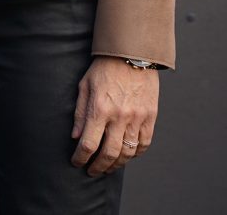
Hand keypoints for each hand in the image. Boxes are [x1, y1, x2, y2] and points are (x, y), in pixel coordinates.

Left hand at [72, 56, 158, 174]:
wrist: (132, 55)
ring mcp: (138, 118)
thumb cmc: (104, 69)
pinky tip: (127, 156)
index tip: (76, 162)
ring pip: (129, 153)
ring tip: (108, 167)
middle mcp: (120, 117)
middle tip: (91, 171)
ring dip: (117, 164)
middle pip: (109, 153)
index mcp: (100, 109)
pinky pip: (145, 143)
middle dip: (98, 167)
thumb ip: (80, 113)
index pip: (88, 144)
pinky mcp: (151, 117)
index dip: (80, 158)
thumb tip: (76, 137)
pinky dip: (136, 154)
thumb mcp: (84, 86)